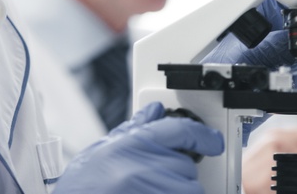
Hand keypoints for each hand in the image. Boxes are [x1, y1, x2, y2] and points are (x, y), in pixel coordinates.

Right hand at [53, 102, 224, 193]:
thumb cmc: (84, 187)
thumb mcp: (103, 151)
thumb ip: (132, 130)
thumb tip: (153, 112)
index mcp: (133, 144)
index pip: (180, 130)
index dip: (202, 135)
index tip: (212, 141)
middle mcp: (146, 167)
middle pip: (186, 165)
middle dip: (176, 172)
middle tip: (154, 180)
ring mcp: (156, 190)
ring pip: (189, 188)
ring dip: (178, 190)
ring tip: (150, 191)